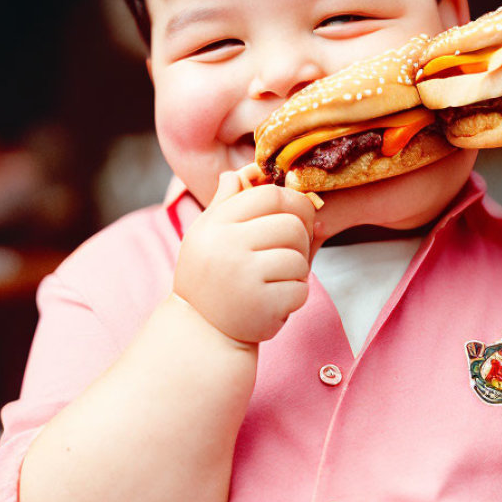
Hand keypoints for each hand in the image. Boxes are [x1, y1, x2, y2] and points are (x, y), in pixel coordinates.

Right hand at [174, 170, 315, 345]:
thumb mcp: (207, 233)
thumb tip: (246, 170)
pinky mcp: (262, 306)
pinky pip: (300, 289)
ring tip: (276, 279)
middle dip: (300, 239)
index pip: (270, 195)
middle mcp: (227, 247)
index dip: (293, 202)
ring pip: (299, 259)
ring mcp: (245, 277)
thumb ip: (227, 202)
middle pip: (292, 225)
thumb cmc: (209, 276)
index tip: (296, 216)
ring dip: (297, 271)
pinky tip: (274, 301)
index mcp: (216, 224)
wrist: (200, 330)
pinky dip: (295, 296)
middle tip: (287, 253)